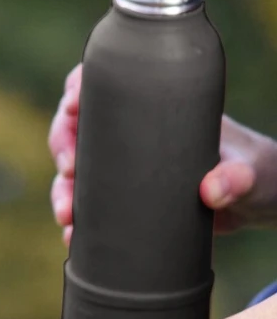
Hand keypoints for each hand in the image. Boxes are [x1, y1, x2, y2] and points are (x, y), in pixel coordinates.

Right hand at [49, 63, 276, 243]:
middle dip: (62, 146)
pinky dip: (74, 222)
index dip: (80, 88)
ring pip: (74, 171)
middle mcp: (134, 135)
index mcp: (160, 108)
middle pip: (79, 126)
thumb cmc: (257, 172)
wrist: (256, 202)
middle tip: (69, 169)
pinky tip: (71, 236)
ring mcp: (124, 168)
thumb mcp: (250, 172)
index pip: (108, 83)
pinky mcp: (122, 199)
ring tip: (67, 215)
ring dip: (61, 191)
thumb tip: (212, 190)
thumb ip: (236, 178)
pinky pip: (86, 206)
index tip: (72, 105)